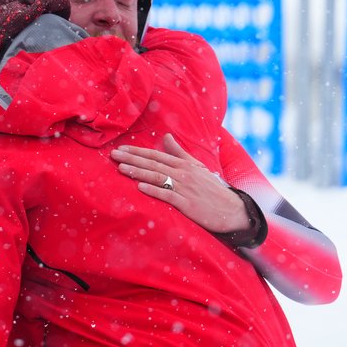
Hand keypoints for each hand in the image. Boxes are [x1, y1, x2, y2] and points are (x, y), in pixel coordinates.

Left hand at [112, 133, 249, 232]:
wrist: (232, 209)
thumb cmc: (213, 189)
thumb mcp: (197, 167)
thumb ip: (180, 153)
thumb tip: (166, 137)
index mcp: (184, 164)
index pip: (156, 155)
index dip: (137, 152)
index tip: (121, 149)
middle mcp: (183, 173)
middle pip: (153, 164)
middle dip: (132, 159)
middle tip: (113, 155)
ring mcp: (185, 188)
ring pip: (158, 177)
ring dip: (139, 172)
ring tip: (122, 168)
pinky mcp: (187, 204)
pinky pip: (167, 195)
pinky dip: (153, 190)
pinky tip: (140, 187)